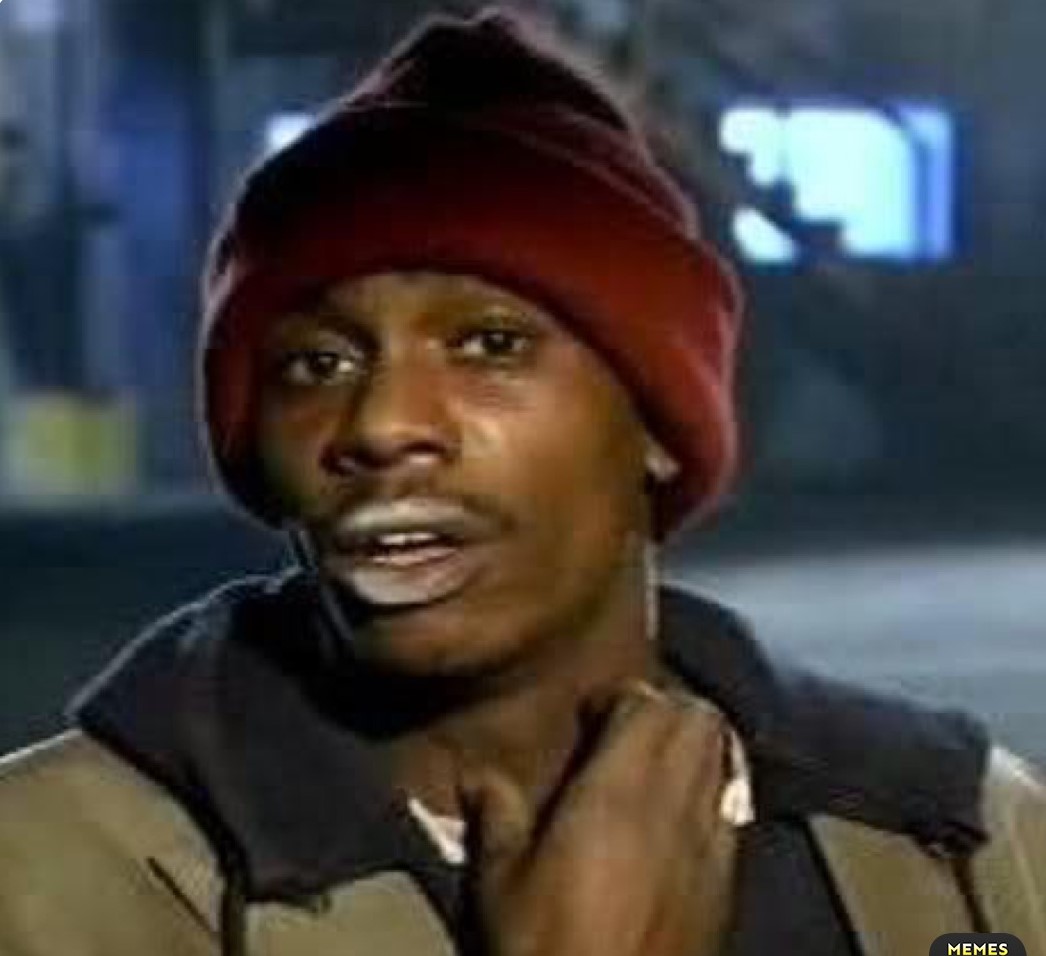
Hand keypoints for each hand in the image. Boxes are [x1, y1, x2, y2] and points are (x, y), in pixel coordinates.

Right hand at [460, 683, 737, 955]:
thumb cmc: (545, 950)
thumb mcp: (500, 881)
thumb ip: (495, 814)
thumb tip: (478, 776)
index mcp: (617, 793)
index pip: (646, 705)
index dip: (621, 697)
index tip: (592, 715)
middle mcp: (675, 806)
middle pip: (697, 719)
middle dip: (666, 708)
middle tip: (626, 728)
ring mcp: (710, 843)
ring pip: (724, 755)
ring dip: (694, 744)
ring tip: (656, 761)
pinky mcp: (727, 882)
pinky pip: (733, 807)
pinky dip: (713, 789)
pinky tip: (681, 816)